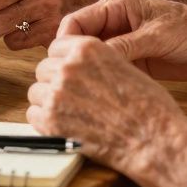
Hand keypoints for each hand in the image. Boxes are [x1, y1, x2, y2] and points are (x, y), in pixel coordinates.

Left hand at [27, 36, 186, 174]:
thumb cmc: (148, 106)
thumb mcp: (123, 66)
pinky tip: (63, 125)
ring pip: (36, 91)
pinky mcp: (52, 121)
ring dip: (48, 101)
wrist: (153, 140)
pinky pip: (33, 115)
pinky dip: (44, 121)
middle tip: (71, 96)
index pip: (56, 46)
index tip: (67, 72)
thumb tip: (74, 64)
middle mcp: (68, 67)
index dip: (62, 60)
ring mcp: (57, 94)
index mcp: (87, 49)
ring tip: (69, 112)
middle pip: (43, 68)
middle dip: (54, 81)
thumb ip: (94, 61)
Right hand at [59, 0, 186, 80]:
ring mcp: (121, 43)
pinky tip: (100, 93)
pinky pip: (108, 70)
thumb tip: (96, 57)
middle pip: (80, 40)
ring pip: (92, 58)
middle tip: (67, 79)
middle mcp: (114, 23)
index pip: (78, 20)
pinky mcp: (130, 61)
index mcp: (117, 6)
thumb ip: (126, 45)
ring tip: (82, 90)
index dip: (66, 40)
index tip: (61, 60)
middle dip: (72, 58)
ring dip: (87, 71)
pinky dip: (102, 80)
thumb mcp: (157, 36)